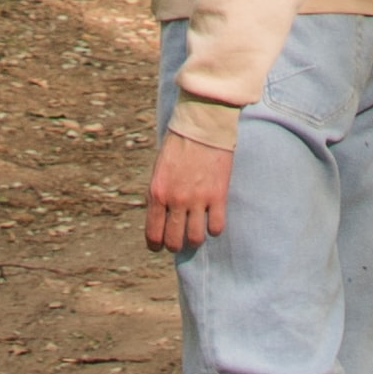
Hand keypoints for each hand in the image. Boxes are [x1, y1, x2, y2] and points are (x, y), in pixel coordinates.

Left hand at [145, 128, 232, 254]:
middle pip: (174, 241)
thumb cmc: (177, 147)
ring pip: (195, 239)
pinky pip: (216, 227)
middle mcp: (176, 200)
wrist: (201, 127)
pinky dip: (214, 229)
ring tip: (195, 233)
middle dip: (174, 246)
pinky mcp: (218, 195)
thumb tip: (159, 220)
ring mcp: (198, 199)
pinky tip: (211, 221)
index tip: (159, 246)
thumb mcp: (158, 172)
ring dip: (194, 240)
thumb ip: (158, 196)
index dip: (156, 245)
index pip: (153, 234)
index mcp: (157, 193)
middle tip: (178, 241)